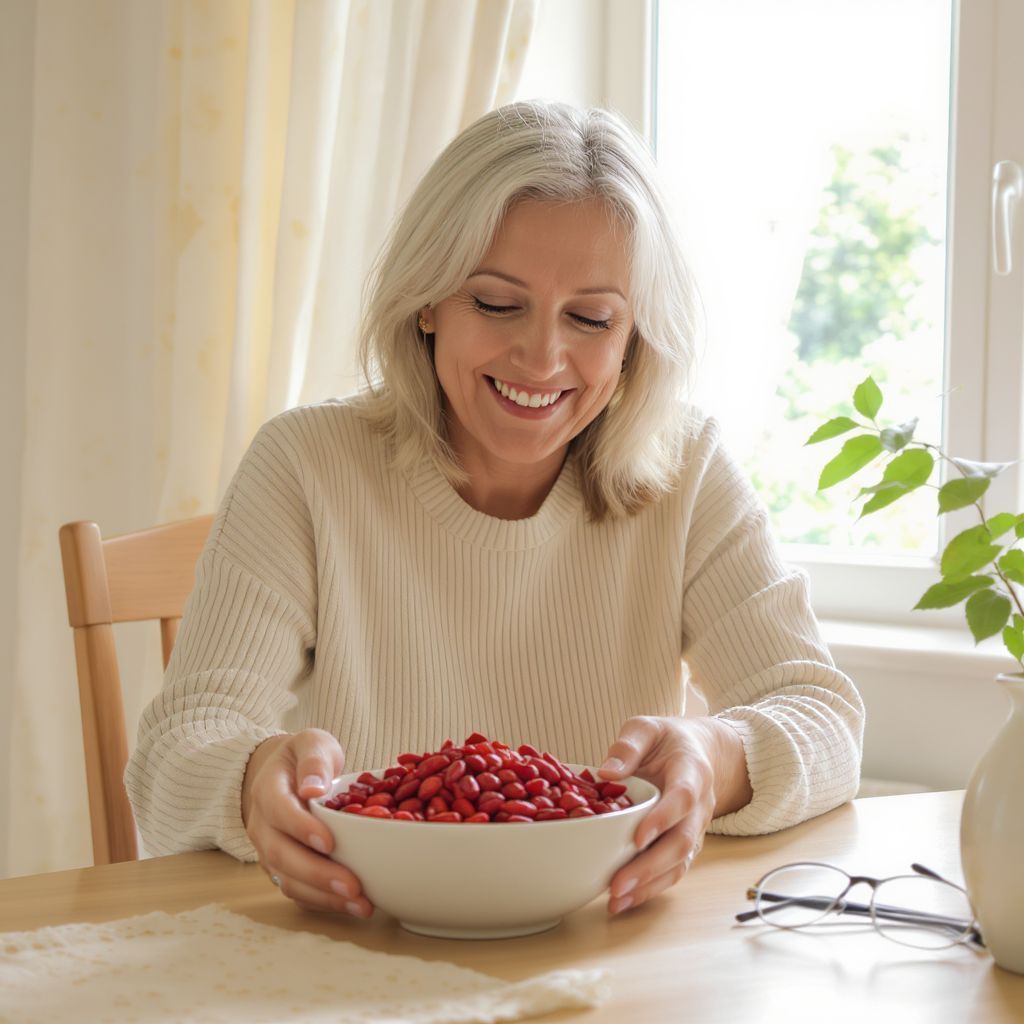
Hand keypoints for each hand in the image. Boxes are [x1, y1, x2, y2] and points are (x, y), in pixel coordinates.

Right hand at [242, 728, 373, 919]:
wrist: (285, 773)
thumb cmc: (304, 758)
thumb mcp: (312, 743)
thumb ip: (314, 761)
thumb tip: (314, 789)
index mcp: (268, 789)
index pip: (279, 810)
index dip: (301, 828)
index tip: (329, 842)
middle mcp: (262, 824)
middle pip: (280, 854)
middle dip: (317, 874)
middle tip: (352, 886)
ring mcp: (268, 850)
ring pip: (287, 880)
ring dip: (323, 896)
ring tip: (360, 905)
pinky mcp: (281, 869)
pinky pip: (296, 891)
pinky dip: (322, 902)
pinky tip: (351, 906)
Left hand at [599, 715, 749, 914]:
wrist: (700, 752)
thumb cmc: (668, 740)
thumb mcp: (648, 727)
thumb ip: (629, 744)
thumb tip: (606, 772)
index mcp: (692, 772)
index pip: (683, 798)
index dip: (663, 819)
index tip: (638, 837)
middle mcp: (700, 806)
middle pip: (682, 841)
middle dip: (650, 865)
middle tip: (618, 883)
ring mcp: (695, 828)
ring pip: (680, 863)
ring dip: (649, 884)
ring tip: (617, 901)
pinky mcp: (685, 845)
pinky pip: (674, 871)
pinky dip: (651, 889)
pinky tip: (624, 901)